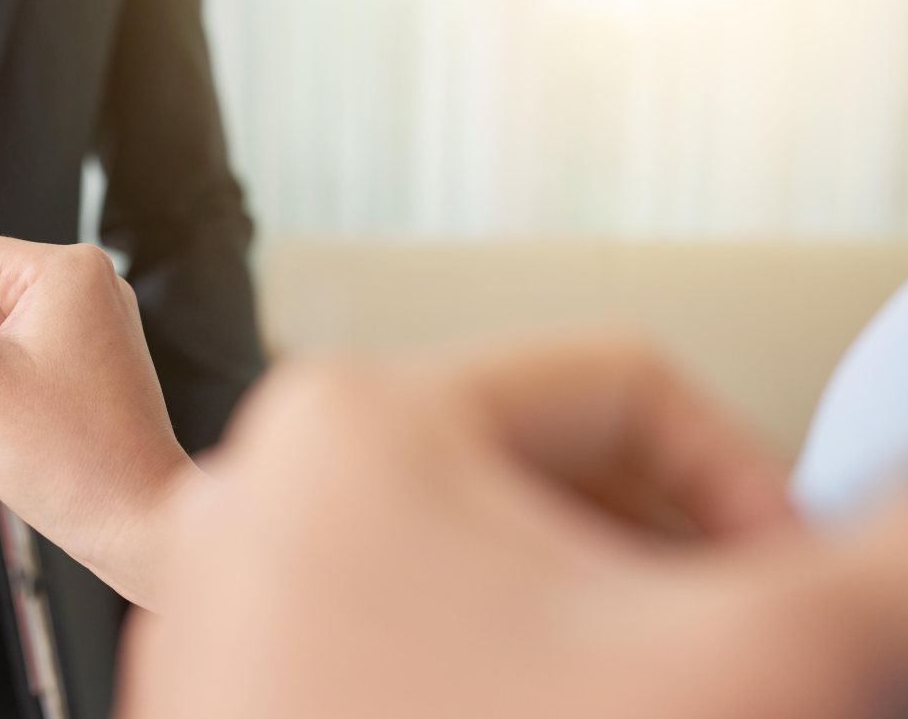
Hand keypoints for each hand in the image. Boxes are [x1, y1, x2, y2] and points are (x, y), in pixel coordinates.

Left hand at [119, 340, 907, 718]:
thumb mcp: (735, 664)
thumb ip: (872, 571)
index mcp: (364, 416)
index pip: (623, 384)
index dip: (749, 480)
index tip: (790, 584)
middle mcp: (267, 479)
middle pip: (543, 471)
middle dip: (661, 566)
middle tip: (717, 659)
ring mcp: (229, 579)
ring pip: (472, 555)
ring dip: (584, 626)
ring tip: (633, 695)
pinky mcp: (227, 666)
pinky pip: (395, 620)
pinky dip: (491, 667)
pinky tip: (538, 714)